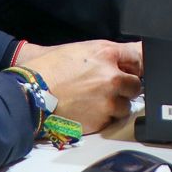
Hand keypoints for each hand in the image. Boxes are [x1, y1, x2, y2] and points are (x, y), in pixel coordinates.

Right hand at [17, 40, 142, 131]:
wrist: (30, 94)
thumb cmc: (50, 70)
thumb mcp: (82, 50)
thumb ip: (110, 54)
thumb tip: (135, 56)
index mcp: (107, 54)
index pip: (140, 56)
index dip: (138, 64)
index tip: (138, 69)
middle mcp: (111, 77)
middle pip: (137, 85)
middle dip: (126, 87)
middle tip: (108, 87)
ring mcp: (108, 101)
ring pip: (125, 105)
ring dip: (115, 104)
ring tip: (93, 99)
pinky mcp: (102, 121)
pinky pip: (112, 119)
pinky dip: (104, 116)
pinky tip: (87, 109)